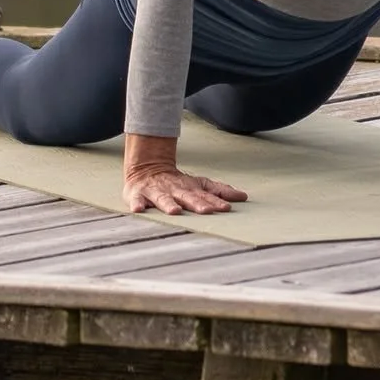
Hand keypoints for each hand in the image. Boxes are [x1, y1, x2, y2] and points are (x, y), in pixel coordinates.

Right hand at [123, 165, 247, 214]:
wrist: (147, 168)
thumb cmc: (177, 183)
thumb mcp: (199, 185)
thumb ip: (220, 191)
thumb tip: (244, 196)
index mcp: (189, 189)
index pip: (204, 196)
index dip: (214, 201)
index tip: (225, 208)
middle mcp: (174, 190)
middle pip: (186, 197)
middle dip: (197, 204)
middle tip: (207, 211)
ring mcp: (155, 192)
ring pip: (162, 199)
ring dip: (168, 205)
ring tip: (175, 211)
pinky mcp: (137, 195)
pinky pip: (136, 200)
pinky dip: (137, 204)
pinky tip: (139, 209)